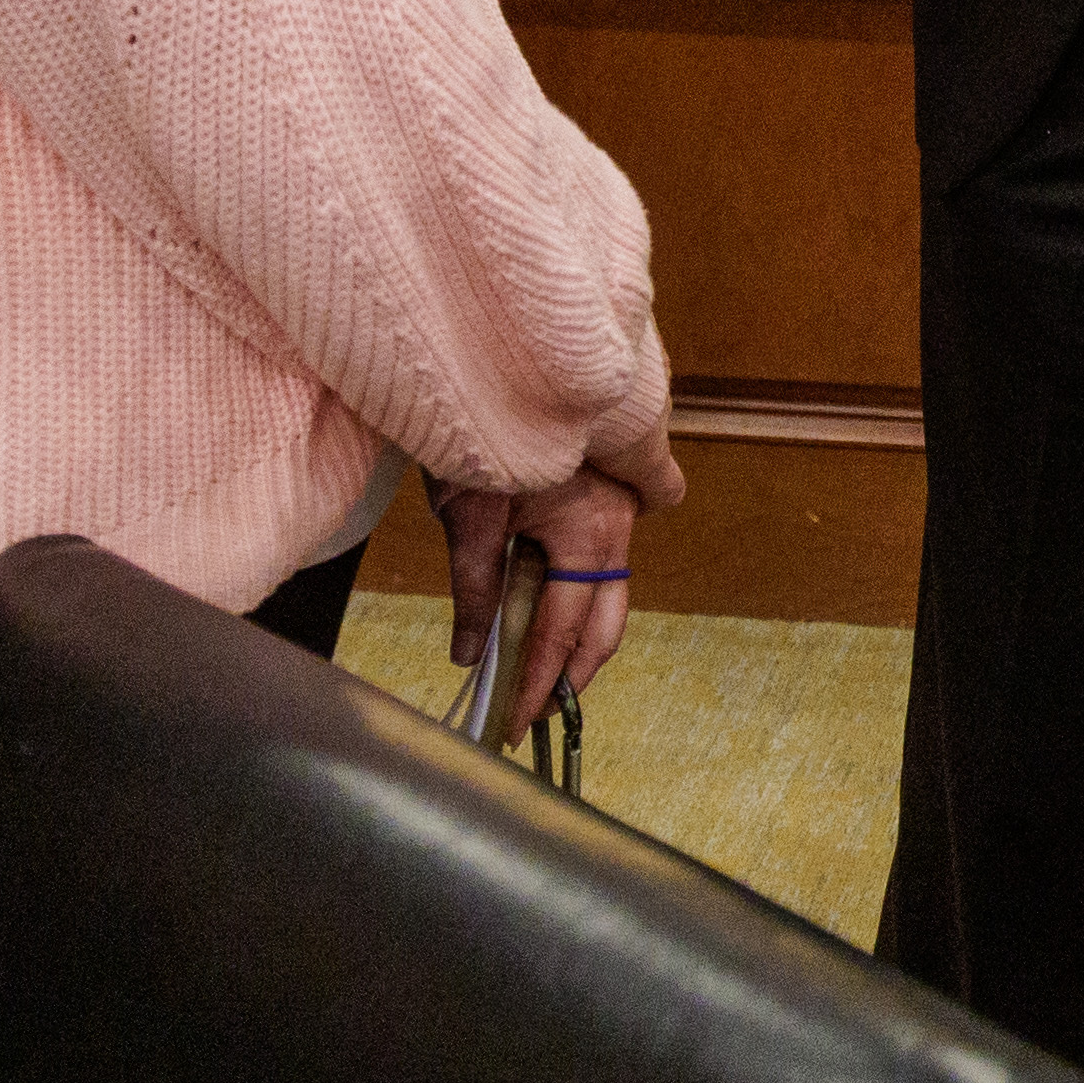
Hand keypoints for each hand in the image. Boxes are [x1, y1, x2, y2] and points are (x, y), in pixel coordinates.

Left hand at [436, 441, 682, 736]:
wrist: (494, 361)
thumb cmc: (482, 425)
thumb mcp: (468, 512)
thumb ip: (473, 586)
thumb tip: (467, 656)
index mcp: (588, 530)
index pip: (562, 630)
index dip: (538, 681)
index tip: (514, 721)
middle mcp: (616, 526)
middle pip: (606, 626)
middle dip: (573, 677)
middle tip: (532, 712)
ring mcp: (616, 513)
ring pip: (609, 601)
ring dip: (578, 644)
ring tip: (538, 677)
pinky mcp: (604, 503)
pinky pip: (598, 571)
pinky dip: (576, 606)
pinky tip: (544, 619)